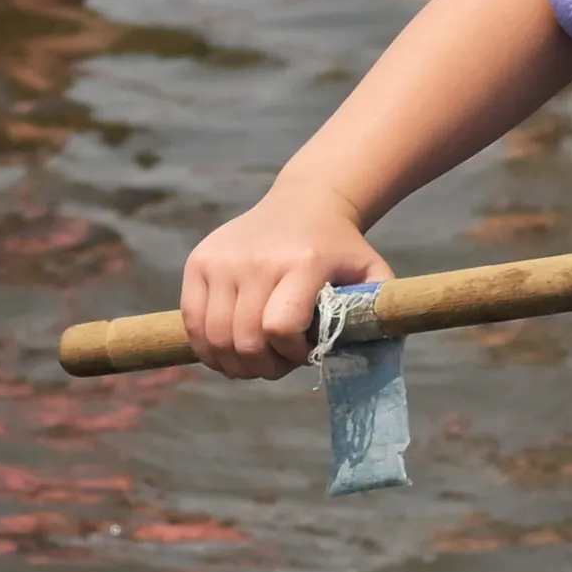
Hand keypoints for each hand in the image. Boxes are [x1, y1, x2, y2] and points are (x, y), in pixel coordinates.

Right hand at [178, 187, 381, 378]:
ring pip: (215, 338)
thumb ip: (379, 311)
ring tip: (255, 360)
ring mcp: (222, 259)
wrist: (304, 204)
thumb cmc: (341, 250)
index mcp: (302, 262)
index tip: (305, 353)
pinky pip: (192, 321)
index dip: (292, 355)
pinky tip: (228, 351)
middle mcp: (256, 259)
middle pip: (245, 340)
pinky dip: (207, 348)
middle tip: (278, 364)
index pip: (280, 328)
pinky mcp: (200, 262)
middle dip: (263, 367)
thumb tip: (374, 355)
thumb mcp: (372, 273)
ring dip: (234, 363)